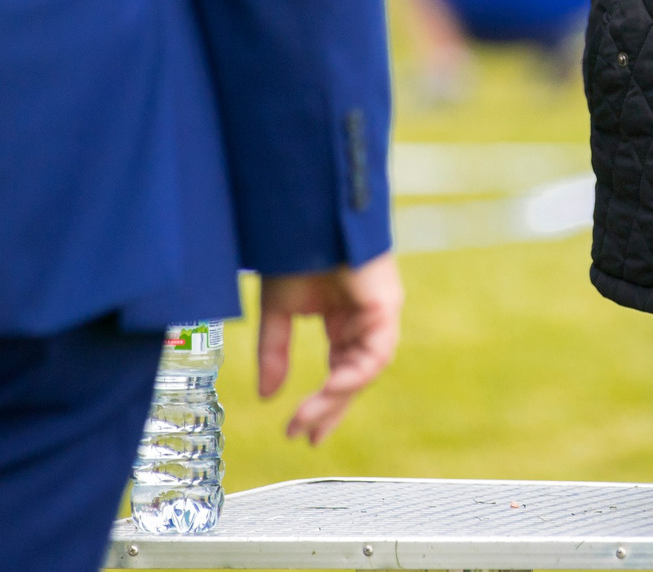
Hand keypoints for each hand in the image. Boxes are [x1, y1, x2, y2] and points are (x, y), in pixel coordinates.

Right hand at [258, 252, 403, 443]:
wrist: (306, 216)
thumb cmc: (295, 251)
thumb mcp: (278, 310)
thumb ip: (274, 352)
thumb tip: (267, 395)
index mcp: (344, 319)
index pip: (340, 369)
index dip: (324, 401)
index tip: (302, 430)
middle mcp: (364, 320)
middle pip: (354, 375)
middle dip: (331, 408)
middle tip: (308, 436)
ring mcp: (378, 313)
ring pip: (364, 369)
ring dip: (336, 397)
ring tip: (306, 419)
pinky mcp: (386, 305)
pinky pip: (375, 351)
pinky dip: (355, 373)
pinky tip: (331, 387)